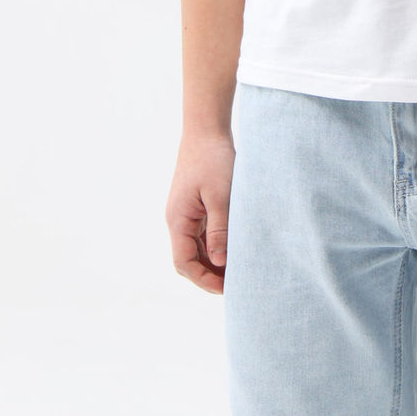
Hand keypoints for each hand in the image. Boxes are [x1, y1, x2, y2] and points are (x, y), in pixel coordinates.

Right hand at [165, 133, 235, 294]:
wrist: (206, 129)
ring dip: (213, 261)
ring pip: (196, 248)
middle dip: (208, 275)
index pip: (184, 263)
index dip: (203, 280)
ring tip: (238, 269)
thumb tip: (219, 263)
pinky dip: (215, 245)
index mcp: (178, 220)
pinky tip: (234, 247)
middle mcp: (178, 220)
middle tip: (236, 283)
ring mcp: (186, 213)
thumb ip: (219, 229)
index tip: (226, 288)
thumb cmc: (213, 158)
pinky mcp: (195, 205)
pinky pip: (202, 234)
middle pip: (188, 259)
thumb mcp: (220, 194)